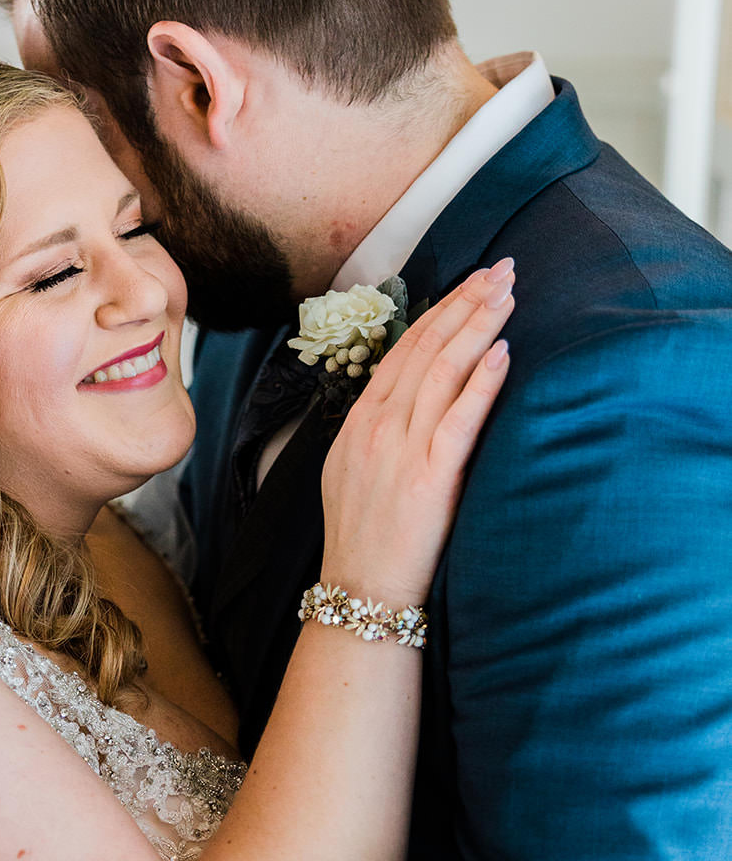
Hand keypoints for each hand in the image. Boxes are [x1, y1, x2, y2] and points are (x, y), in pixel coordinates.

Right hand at [320, 258, 513, 603]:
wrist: (359, 592)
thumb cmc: (364, 539)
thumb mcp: (354, 473)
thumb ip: (378, 432)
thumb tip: (409, 400)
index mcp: (358, 422)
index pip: (402, 351)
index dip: (439, 311)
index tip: (470, 282)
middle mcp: (376, 427)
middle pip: (425, 348)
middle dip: (465, 303)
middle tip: (500, 269)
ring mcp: (400, 450)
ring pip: (442, 372)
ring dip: (478, 327)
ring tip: (508, 294)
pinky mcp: (428, 478)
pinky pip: (459, 420)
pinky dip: (481, 383)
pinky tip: (502, 353)